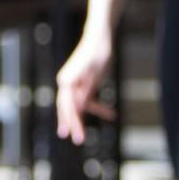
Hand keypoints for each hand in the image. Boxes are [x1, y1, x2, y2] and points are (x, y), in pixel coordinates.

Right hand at [55, 27, 117, 144]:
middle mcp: (67, 84)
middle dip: (73, 124)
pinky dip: (98, 108)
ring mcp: (75, 85)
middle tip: (78, 140)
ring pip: (77, 107)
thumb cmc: (96, 52)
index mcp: (66, 81)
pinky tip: (112, 114)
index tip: (77, 135)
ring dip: (82, 120)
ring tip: (82, 136)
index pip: (67, 107)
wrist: (100, 39)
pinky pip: (89, 100)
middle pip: (68, 109)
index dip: (72, 122)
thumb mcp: (94, 71)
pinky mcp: (85, 84)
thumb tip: (78, 105)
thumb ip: (86, 88)